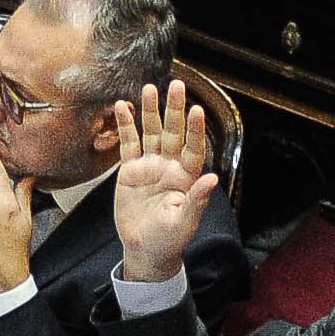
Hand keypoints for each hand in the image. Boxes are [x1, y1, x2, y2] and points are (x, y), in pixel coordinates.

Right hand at [108, 82, 216, 284]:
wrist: (145, 250)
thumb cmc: (169, 240)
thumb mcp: (184, 223)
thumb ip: (196, 200)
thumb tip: (212, 178)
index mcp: (186, 178)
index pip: (193, 148)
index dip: (195, 130)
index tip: (196, 110)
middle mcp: (170, 166)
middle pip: (173, 132)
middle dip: (174, 109)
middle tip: (176, 85)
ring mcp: (150, 166)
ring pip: (151, 133)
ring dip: (150, 112)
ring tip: (149, 89)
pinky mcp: (131, 170)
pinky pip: (128, 144)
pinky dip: (125, 126)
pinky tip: (122, 107)